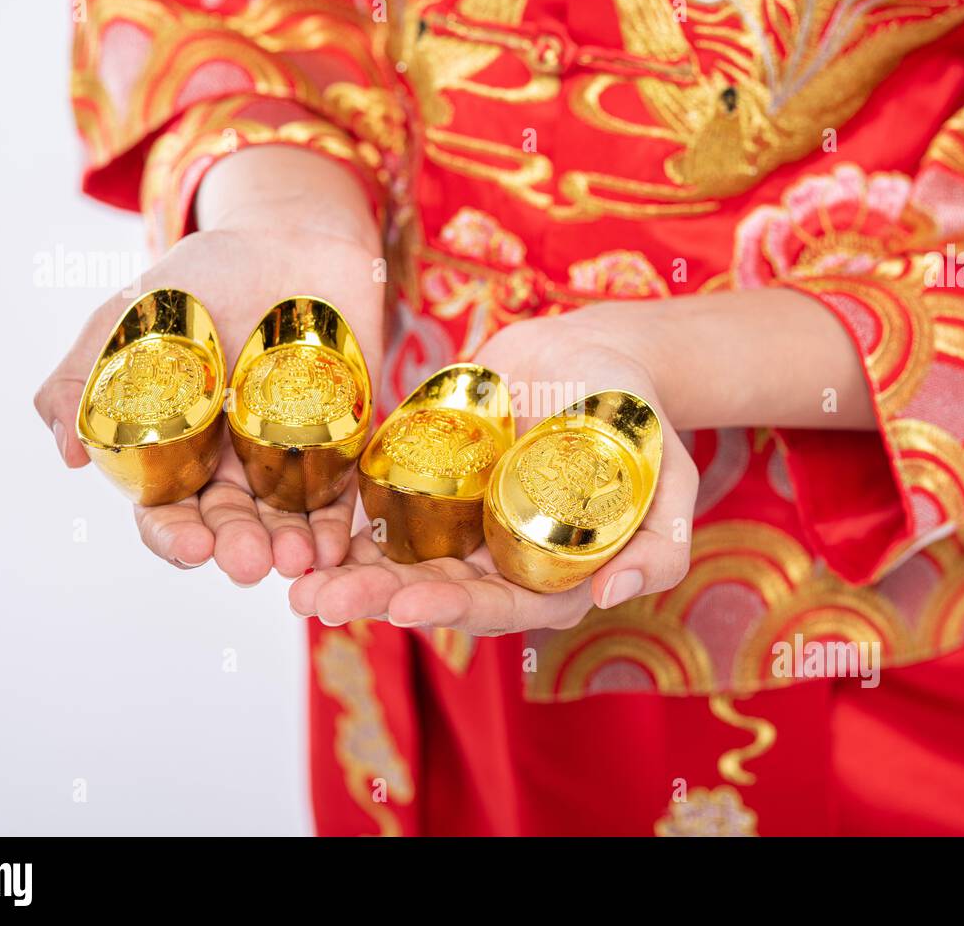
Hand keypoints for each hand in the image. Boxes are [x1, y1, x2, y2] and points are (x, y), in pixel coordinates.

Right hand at [35, 149, 385, 583]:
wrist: (291, 239)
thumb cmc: (201, 279)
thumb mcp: (129, 320)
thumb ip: (85, 380)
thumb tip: (69, 454)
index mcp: (174, 452)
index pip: (169, 513)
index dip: (176, 536)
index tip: (193, 546)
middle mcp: (231, 468)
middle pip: (233, 525)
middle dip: (240, 549)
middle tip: (252, 564)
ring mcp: (288, 459)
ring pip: (287, 520)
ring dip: (293, 547)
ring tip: (301, 560)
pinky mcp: (342, 443)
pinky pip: (343, 493)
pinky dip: (340, 522)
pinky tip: (341, 545)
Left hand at [287, 309, 699, 633]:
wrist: (592, 352)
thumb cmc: (639, 420)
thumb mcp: (669, 481)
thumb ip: (661, 546)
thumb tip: (614, 595)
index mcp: (550, 576)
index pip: (499, 607)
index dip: (453, 610)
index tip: (407, 605)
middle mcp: (496, 559)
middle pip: (432, 589)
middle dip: (375, 597)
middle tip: (318, 600)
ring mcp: (457, 521)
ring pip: (395, 556)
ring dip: (345, 570)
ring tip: (293, 579)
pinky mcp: (427, 479)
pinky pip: (379, 505)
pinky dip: (342, 517)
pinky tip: (300, 522)